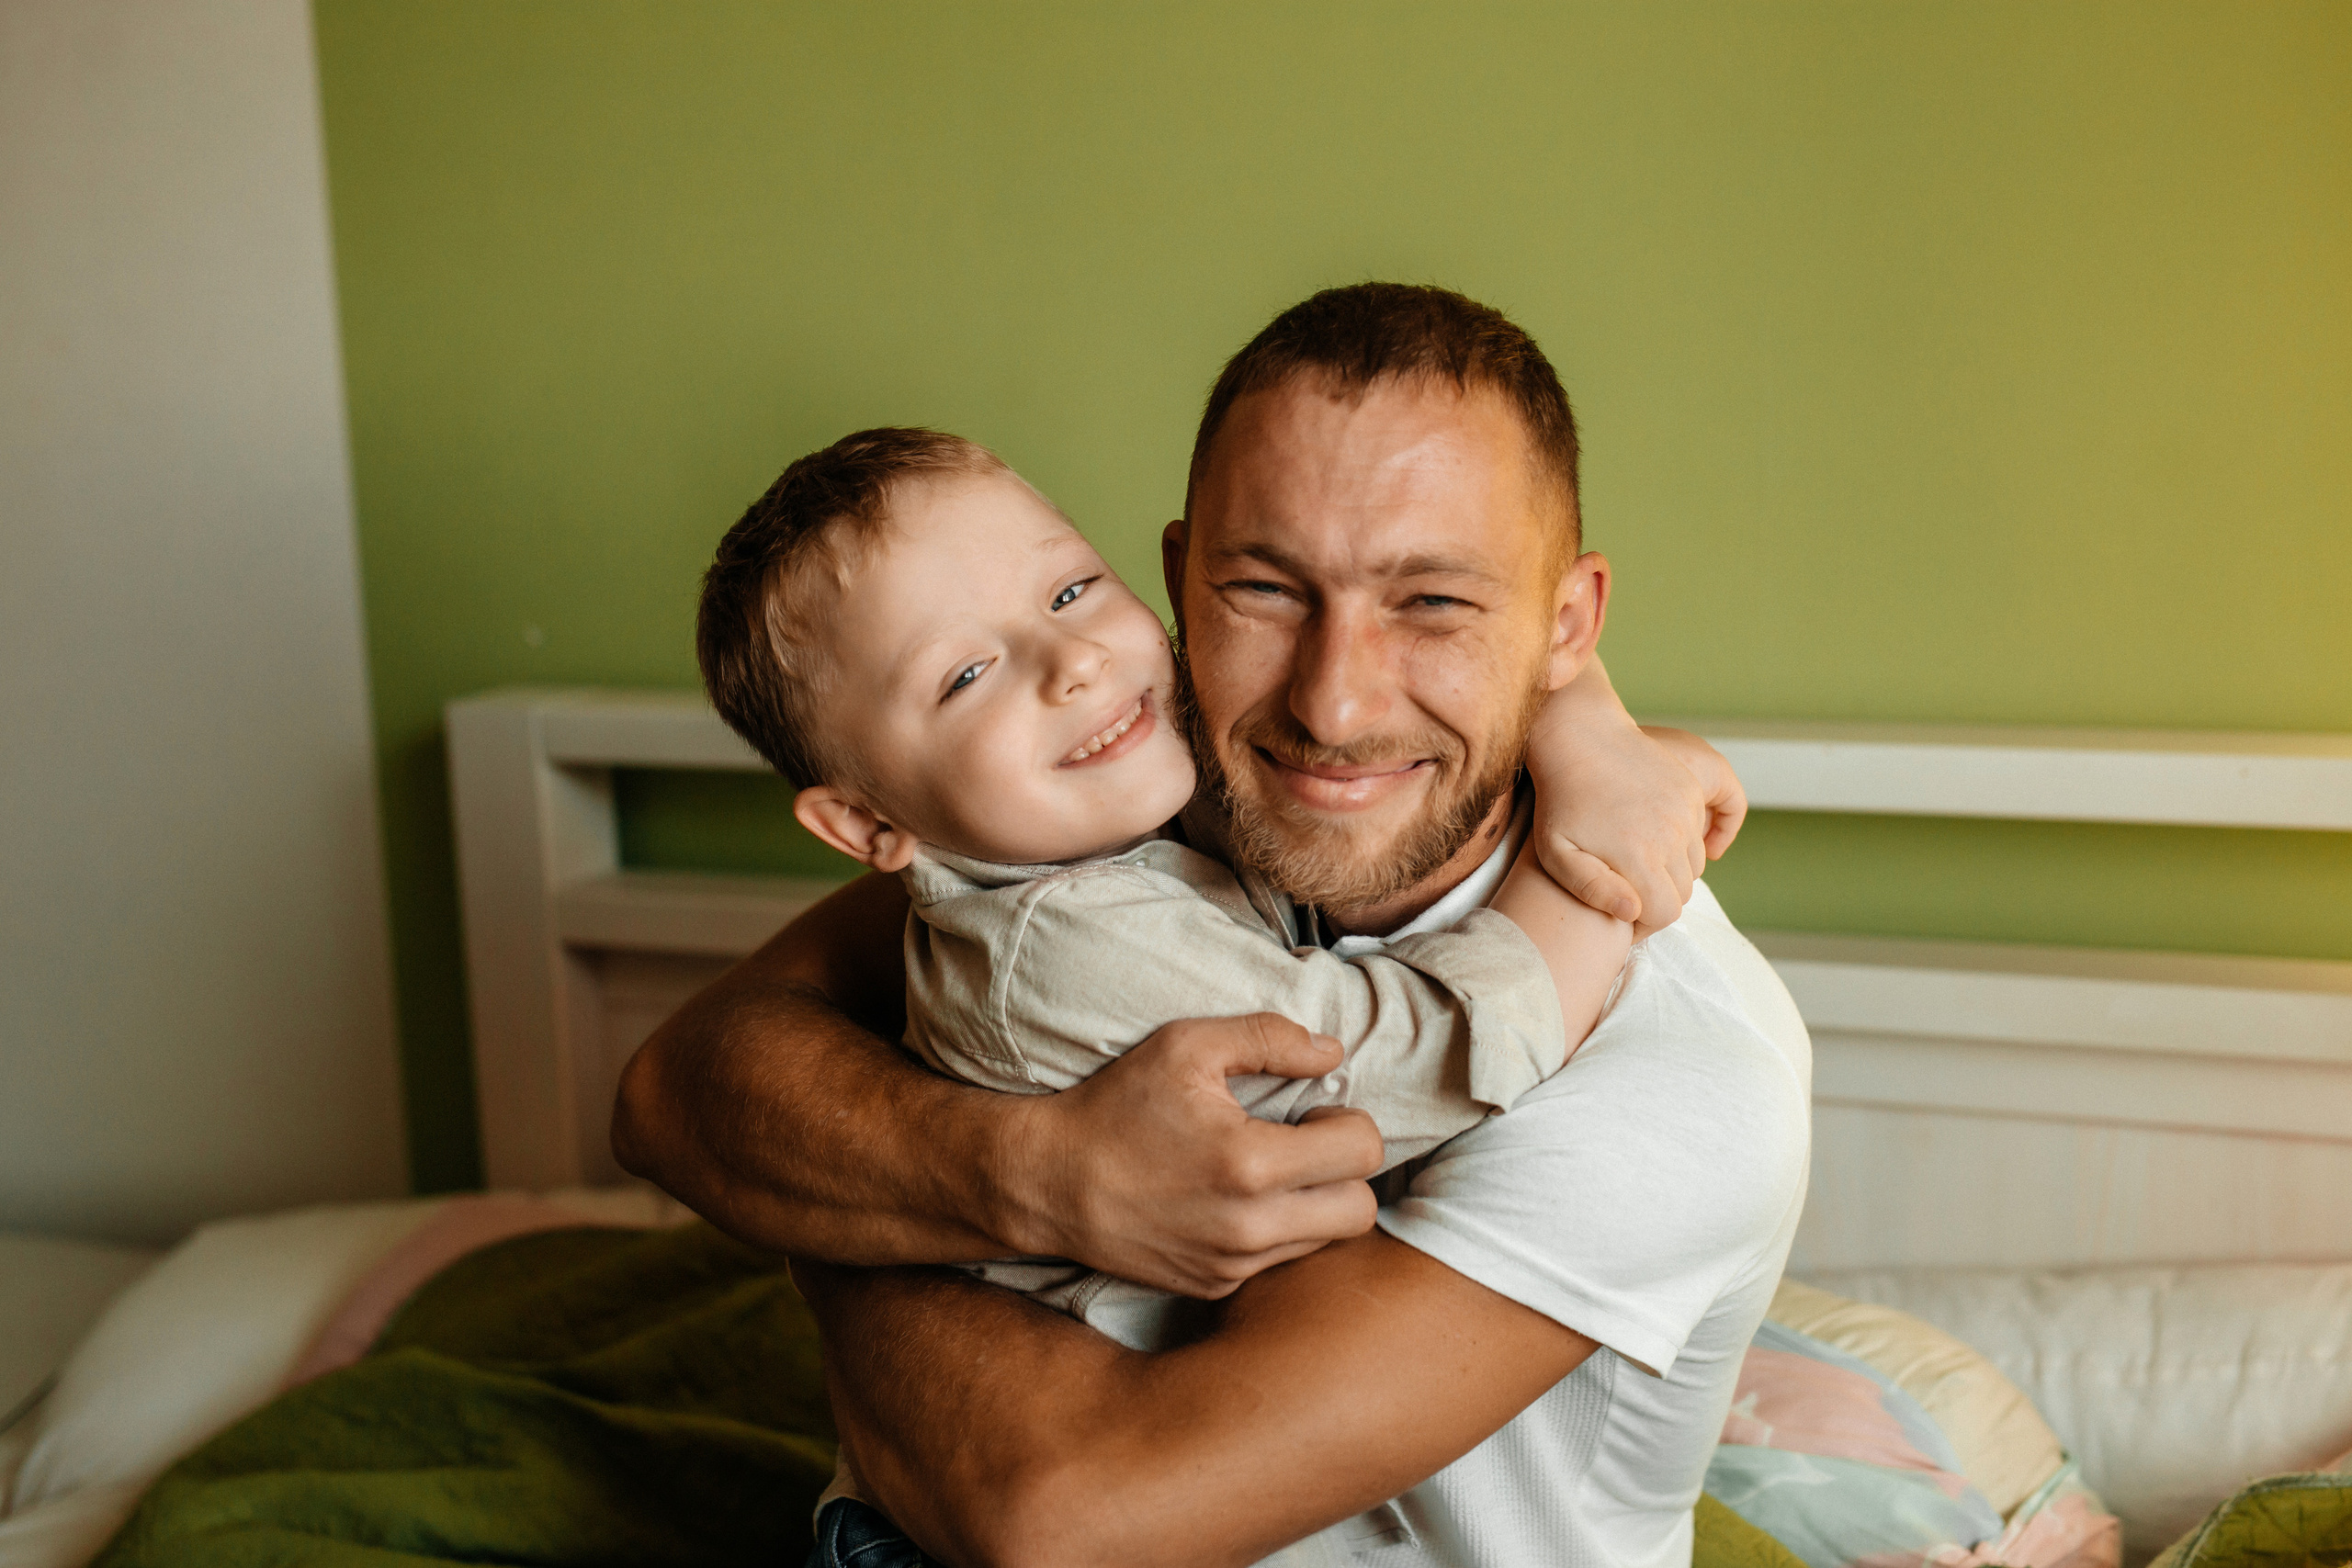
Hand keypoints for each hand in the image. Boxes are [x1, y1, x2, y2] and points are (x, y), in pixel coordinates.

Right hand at [985, 1013, 1385, 1297]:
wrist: (1049, 1185)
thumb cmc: (1114, 1107)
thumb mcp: (1185, 1046)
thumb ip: (1268, 1038)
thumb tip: (1331, 1051)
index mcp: (1252, 1164)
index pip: (1364, 1152)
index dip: (1350, 1122)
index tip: (1315, 1111)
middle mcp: (1251, 1226)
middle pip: (1361, 1210)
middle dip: (1347, 1172)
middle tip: (1305, 1144)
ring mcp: (1233, 1265)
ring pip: (1325, 1241)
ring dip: (1315, 1204)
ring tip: (1268, 1171)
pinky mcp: (1214, 1287)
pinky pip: (1277, 1262)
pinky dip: (1274, 1232)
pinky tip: (1233, 1201)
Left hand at [1524, 666, 1742, 936]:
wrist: (1579, 738)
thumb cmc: (1560, 801)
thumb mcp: (1557, 852)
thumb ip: (1592, 889)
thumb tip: (1632, 913)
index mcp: (1640, 855)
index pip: (1665, 913)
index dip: (1644, 924)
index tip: (1623, 919)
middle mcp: (1671, 834)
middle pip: (1682, 893)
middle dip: (1657, 901)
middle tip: (1627, 893)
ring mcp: (1684, 811)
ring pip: (1693, 866)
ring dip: (1671, 874)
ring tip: (1636, 867)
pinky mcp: (1689, 791)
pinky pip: (1698, 835)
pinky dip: (1680, 845)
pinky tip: (1648, 841)